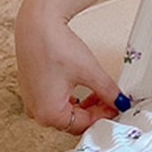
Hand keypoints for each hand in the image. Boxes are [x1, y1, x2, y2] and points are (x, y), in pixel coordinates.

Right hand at [15, 0, 124, 135]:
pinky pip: (54, 102)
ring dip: (84, 106)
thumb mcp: (90, 72)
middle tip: (112, 100)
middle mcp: (36, 111)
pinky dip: (71, 99)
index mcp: (48, 114)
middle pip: (73, 121)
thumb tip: (120, 102)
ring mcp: (32, 101)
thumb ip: (108, 92)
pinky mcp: (32, 89)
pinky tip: (84, 89)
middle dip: (94, 112)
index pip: (83, 125)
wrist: (37, 26)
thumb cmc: (56, 47)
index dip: (104, 116)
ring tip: (100, 93)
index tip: (117, 107)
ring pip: (65, 112)